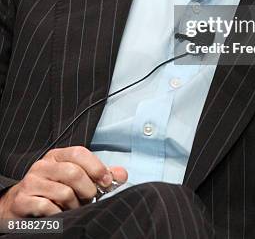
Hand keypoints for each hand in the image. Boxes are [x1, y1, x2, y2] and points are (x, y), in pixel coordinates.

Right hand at [0, 146, 127, 218]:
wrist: (20, 205)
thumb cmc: (52, 190)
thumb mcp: (75, 178)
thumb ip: (99, 175)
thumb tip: (122, 174)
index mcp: (57, 156)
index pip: (79, 153)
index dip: (97, 167)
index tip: (107, 182)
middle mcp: (43, 165)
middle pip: (74, 173)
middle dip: (87, 190)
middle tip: (89, 199)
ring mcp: (31, 181)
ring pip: (64, 192)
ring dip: (74, 206)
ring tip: (73, 208)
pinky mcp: (22, 200)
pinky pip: (47, 207)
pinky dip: (58, 214)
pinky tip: (58, 214)